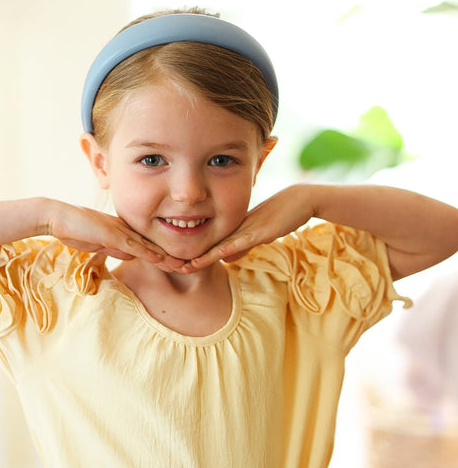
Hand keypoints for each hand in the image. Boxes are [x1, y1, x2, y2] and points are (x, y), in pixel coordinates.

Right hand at [48, 203, 184, 269]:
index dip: (165, 257)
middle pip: (154, 246)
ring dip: (166, 257)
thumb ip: (116, 248)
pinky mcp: (111, 234)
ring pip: (148, 246)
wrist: (58, 217)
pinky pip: (132, 245)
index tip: (180, 266)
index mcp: (125, 232)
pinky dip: (147, 253)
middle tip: (191, 267)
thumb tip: (131, 255)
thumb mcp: (100, 244)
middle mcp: (127, 230)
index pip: (149, 247)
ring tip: (183, 266)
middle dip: (172, 258)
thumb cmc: (76, 230)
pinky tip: (160, 259)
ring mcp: (120, 231)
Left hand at [180, 185, 315, 271]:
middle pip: (207, 245)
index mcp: (231, 228)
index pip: (207, 243)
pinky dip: (224, 251)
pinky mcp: (259, 231)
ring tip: (182, 267)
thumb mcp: (257, 234)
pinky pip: (239, 242)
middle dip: (187, 256)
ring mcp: (245, 228)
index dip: (190, 253)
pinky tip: (213, 257)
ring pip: (218, 245)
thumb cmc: (279, 216)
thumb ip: (242, 246)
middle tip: (166, 266)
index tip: (173, 263)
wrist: (300, 200)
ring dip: (201, 257)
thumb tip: (226, 260)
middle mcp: (234, 227)